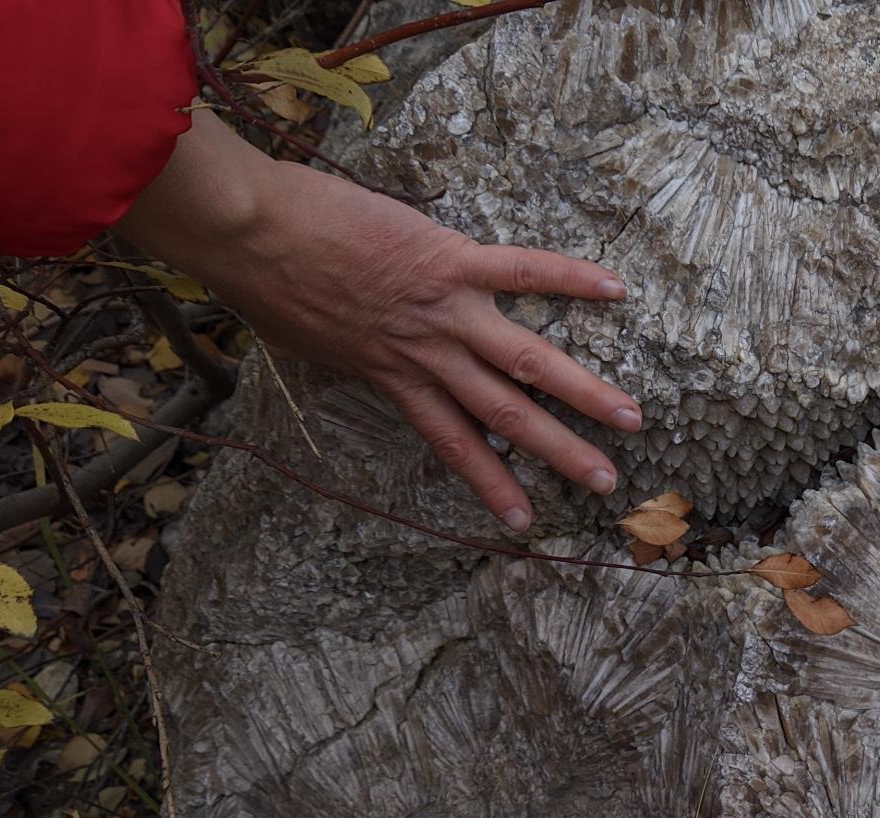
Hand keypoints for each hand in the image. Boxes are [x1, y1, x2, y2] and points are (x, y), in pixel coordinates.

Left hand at [116, 111, 639, 531]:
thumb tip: (354, 354)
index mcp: (395, 376)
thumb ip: (344, 353)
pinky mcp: (450, 260)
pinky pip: (521, 270)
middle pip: (506, 414)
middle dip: (559, 451)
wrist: (249, 234)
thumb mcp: (304, 342)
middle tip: (605, 481)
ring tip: (630, 418)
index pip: (453, 440)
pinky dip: (569, 278)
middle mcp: (428, 355)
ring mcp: (445, 309)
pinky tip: (615, 289)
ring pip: (528, 361)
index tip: (523, 520)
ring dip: (584, 392)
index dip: (491, 481)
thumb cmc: (263, 283)